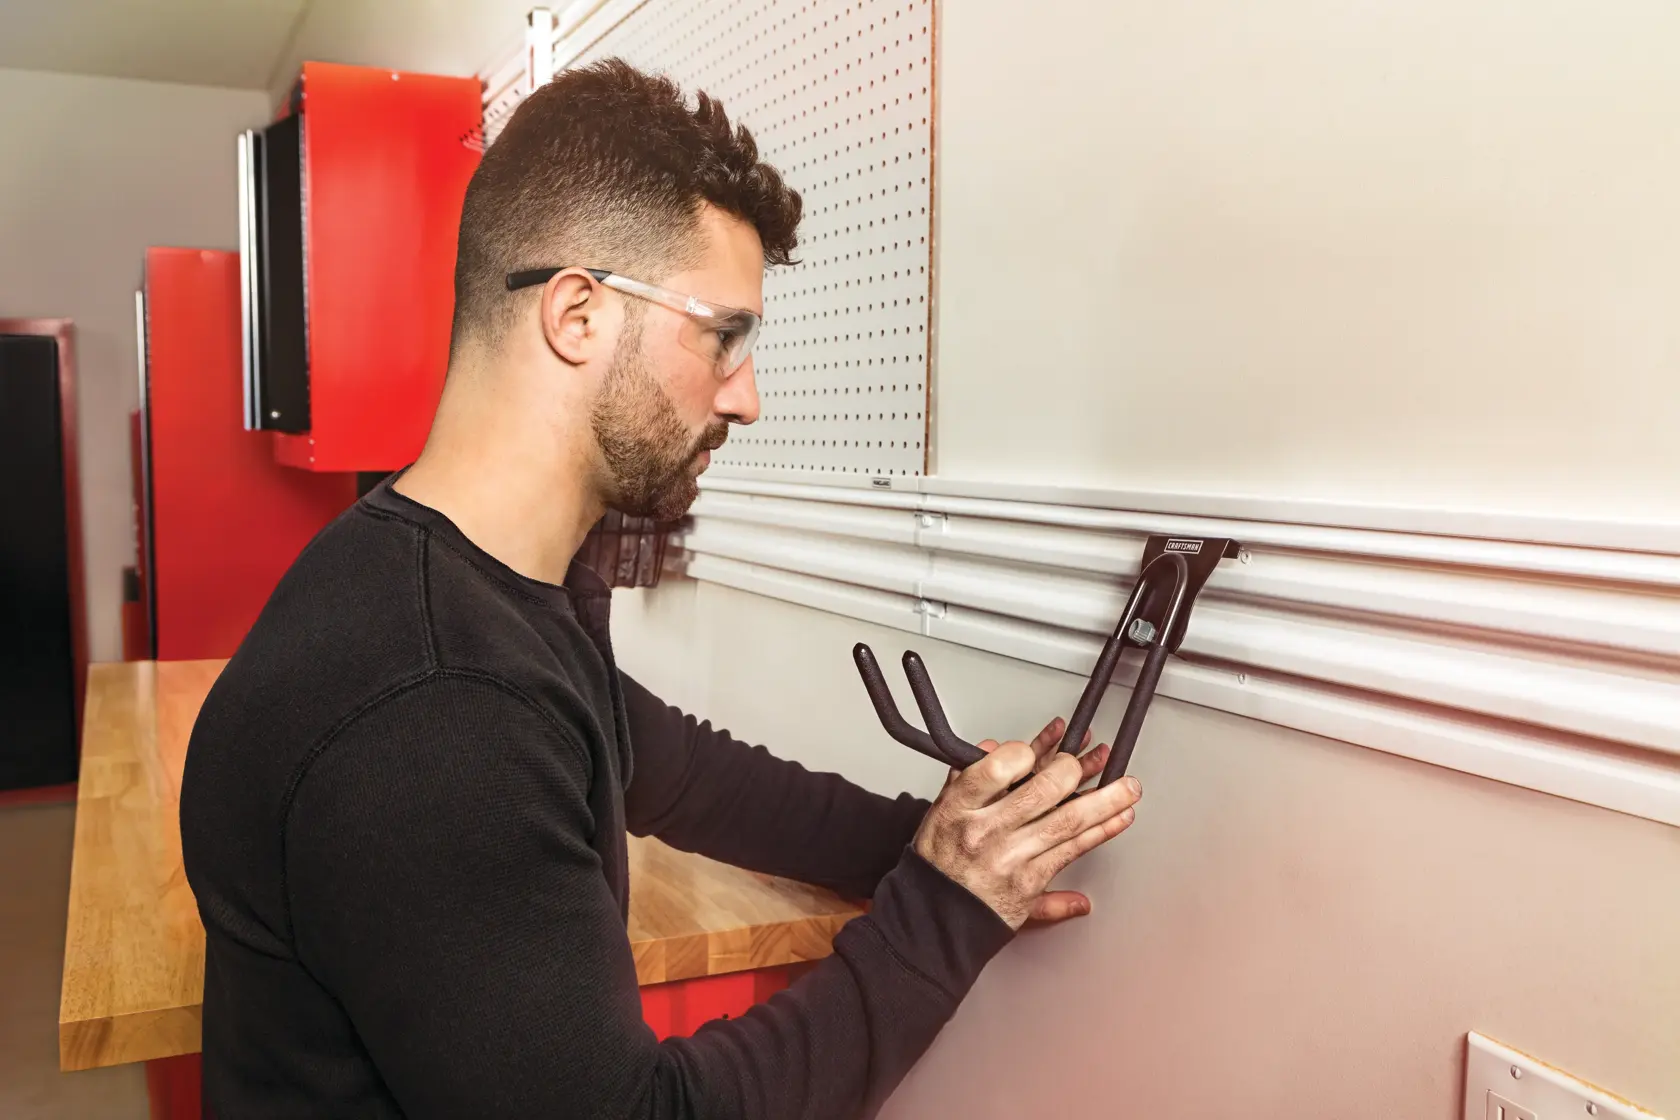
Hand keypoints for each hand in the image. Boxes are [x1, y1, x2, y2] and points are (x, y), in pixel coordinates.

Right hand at [914, 716, 1141, 929]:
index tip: (1048, 741)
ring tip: (1129, 786)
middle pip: (1040, 792)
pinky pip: (1073, 851)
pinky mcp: (1031, 882)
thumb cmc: (940, 861)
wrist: (935, 917)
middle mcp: (985, 832)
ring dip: (1105, 800)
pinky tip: (1119, 817)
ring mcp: (1011, 858)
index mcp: (958, 808)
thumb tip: (994, 747)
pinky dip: (1101, 832)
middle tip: (1097, 758)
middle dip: (1076, 770)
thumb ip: (969, 776)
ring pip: (1067, 821)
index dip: (1028, 751)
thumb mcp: (940, 810)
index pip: (995, 768)